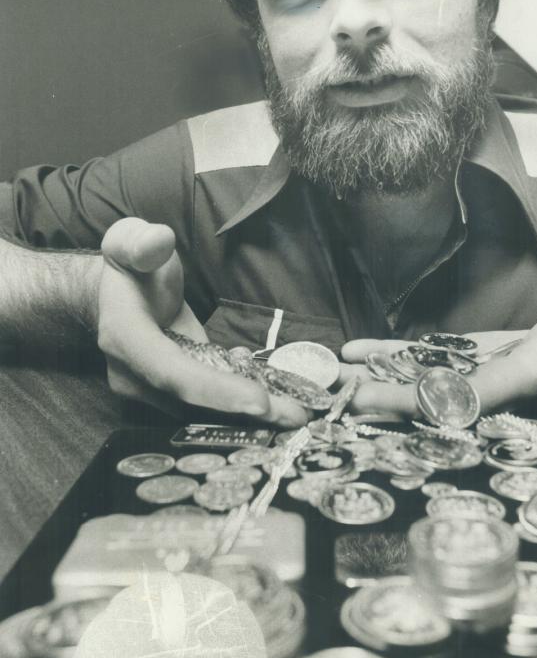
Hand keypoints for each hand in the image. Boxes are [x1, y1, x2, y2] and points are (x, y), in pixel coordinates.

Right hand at [97, 218, 307, 427]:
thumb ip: (142, 241)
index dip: (215, 391)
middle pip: (192, 403)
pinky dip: (243, 401)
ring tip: (299, 411)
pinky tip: (281, 396)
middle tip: (298, 416)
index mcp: (124, 338)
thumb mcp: (131, 243)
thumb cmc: (132, 268)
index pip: (172, 372)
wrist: (115, 296)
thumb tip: (158, 240)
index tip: (260, 402)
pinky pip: (208, 404)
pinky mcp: (169, 394)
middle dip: (246, 412)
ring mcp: (150, 391)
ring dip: (251, 413)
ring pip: (203, 410)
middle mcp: (133, 375)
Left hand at [340, 309, 536, 417]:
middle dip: (375, 398)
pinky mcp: (456, 362)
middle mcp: (478, 393)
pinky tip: (353, 351)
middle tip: (331, 397)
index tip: (371, 401)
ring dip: (369, 376)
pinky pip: (416, 358)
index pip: (456, 402)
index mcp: (510, 393)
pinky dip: (385, 354)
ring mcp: (461, 378)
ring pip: (409, 378)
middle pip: (418, 399)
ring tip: (327, 376)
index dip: (413, 402)